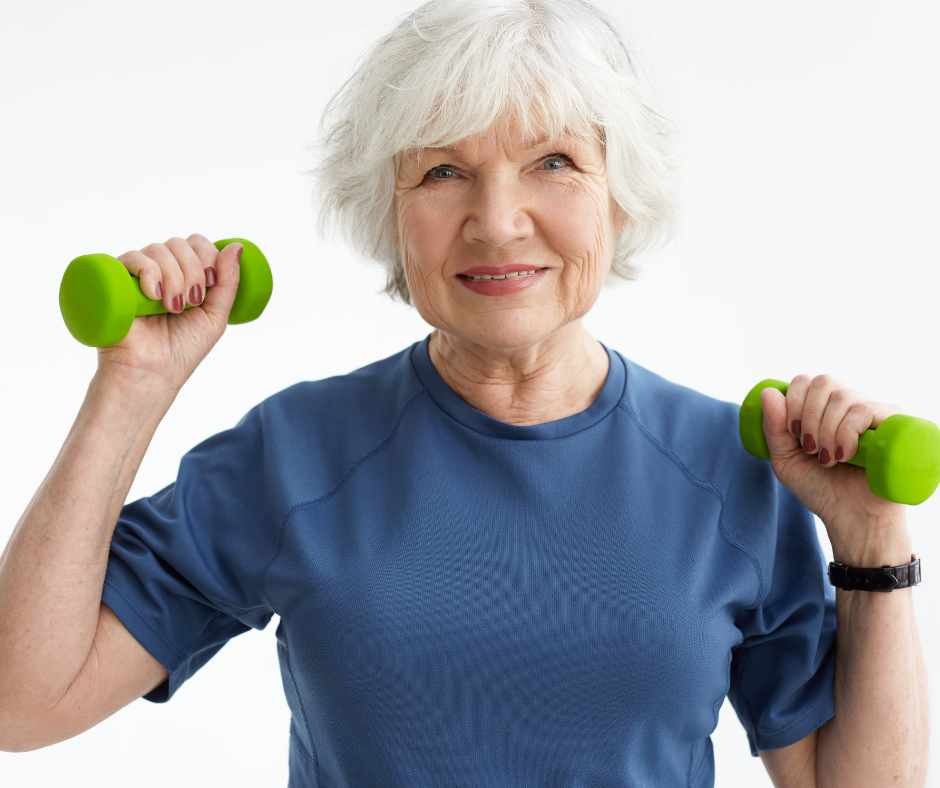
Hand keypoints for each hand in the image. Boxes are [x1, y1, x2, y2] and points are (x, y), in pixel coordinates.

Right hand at [96, 234, 241, 390]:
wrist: (152, 373)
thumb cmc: (183, 348)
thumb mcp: (216, 315)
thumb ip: (228, 282)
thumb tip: (236, 246)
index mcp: (184, 275)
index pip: (196, 243)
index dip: (208, 255)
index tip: (211, 284)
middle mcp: (160, 270)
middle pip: (179, 243)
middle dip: (193, 270)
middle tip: (192, 301)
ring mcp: (137, 275)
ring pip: (158, 249)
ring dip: (174, 277)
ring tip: (173, 307)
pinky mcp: (115, 282)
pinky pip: (132, 258)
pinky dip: (149, 272)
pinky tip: (154, 296)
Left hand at [759, 374, 909, 562]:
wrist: (853, 518)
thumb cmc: (821, 489)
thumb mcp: (786, 460)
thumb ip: (773, 429)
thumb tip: (769, 391)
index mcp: (824, 409)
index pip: (807, 381)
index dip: (793, 401)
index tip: (792, 434)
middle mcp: (850, 405)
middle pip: (823, 381)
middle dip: (807, 414)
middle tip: (808, 447)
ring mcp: (873, 413)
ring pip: (843, 397)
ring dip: (826, 430)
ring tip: (827, 460)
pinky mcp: (894, 425)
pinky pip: (865, 410)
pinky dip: (846, 432)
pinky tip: (843, 456)